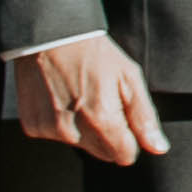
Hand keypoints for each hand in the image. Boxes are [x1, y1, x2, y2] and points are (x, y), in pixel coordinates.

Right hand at [9, 34, 170, 165]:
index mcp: (102, 120)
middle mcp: (74, 131)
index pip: (125, 155)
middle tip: (102, 101)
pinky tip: (61, 97)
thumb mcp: (129, 77)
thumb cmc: (94, 53)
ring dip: (84, 129)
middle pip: (103, 153)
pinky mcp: (32, 126)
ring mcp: (50, 130)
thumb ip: (145, 118)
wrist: (50, 35)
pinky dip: (61, 122)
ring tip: (81, 95)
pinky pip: (56, 136)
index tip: (124, 118)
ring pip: (79, 145)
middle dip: (108, 134)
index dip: (129, 139)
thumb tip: (159, 148)